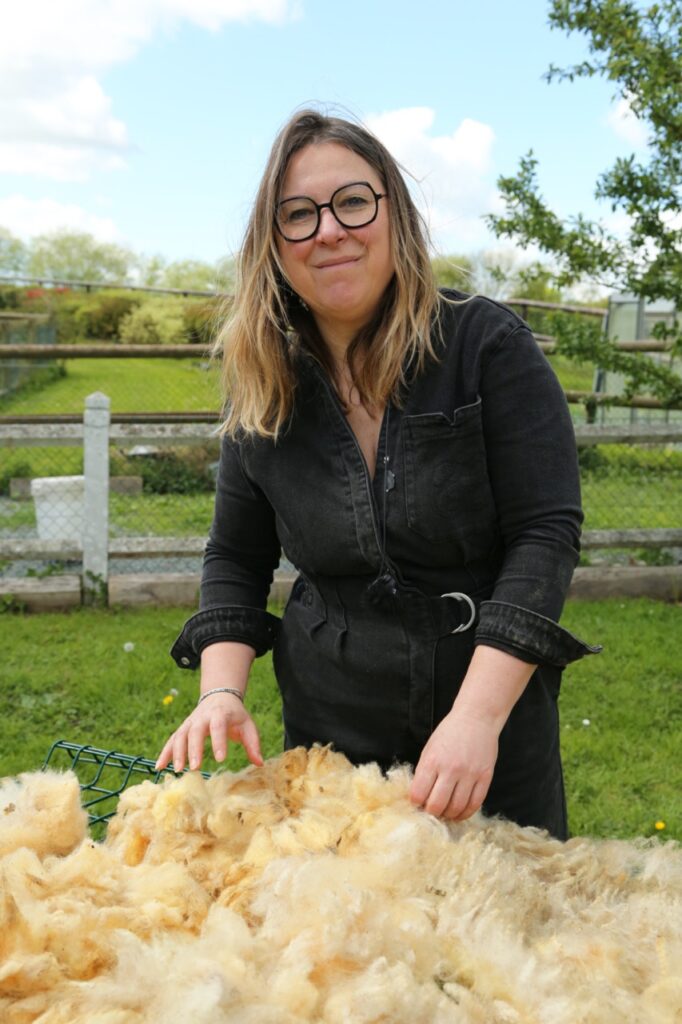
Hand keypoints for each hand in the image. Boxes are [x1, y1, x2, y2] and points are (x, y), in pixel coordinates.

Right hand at [155, 693, 262, 772]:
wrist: (219, 696)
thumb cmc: (235, 715)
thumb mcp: (248, 725)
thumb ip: (253, 744)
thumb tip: (259, 763)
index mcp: (220, 714)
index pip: (218, 727)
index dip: (219, 742)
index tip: (220, 758)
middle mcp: (202, 717)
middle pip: (195, 731)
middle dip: (194, 749)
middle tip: (195, 767)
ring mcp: (190, 723)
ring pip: (180, 736)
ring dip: (177, 752)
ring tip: (178, 770)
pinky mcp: (182, 729)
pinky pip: (171, 740)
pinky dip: (164, 753)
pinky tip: (159, 767)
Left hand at [409, 706, 498, 820]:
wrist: (476, 718)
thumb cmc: (449, 733)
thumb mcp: (429, 748)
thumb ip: (424, 772)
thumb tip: (419, 798)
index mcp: (432, 760)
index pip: (418, 794)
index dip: (415, 804)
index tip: (417, 805)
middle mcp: (451, 768)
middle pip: (437, 805)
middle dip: (431, 814)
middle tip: (431, 813)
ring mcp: (470, 774)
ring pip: (456, 808)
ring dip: (449, 815)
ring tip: (445, 813)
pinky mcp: (485, 776)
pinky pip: (475, 804)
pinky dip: (466, 813)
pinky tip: (460, 812)